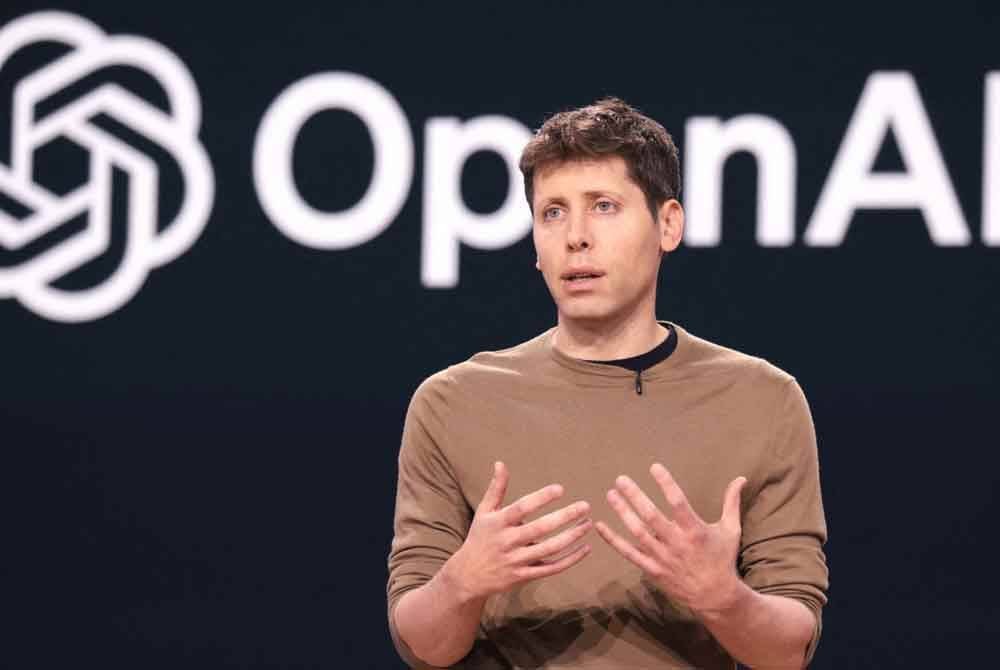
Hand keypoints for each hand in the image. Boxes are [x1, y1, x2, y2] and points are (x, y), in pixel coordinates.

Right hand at [445, 461, 591, 601]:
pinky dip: (570, 560)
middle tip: (585, 506)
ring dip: (571, 537)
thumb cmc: (479, 537)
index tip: (560, 489)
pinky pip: (551, 568)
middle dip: (564, 517)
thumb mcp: (484, 512)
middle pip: (540, 529)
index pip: (522, 508)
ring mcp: (517, 560)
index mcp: (498, 523)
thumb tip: (500, 463)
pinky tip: (585, 548)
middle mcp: (507, 541)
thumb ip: (496, 488)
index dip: (541, 498)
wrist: (468, 576)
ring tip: (588, 524)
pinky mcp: (525, 576)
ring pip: (549, 549)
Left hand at [594, 463, 746, 614]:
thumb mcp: (731, 529)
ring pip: (637, 533)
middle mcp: (677, 543)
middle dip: (635, 496)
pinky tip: (600, 525)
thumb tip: (741, 478)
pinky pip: (629, 553)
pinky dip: (613, 540)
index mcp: (695, 530)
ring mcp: (662, 557)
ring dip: (622, 513)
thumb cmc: (722, 558)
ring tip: (610, 494)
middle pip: (651, 516)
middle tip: (621, 479)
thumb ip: (731, 502)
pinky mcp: (652, 569)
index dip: (666, 483)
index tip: (654, 467)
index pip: (677, 502)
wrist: (716, 596)